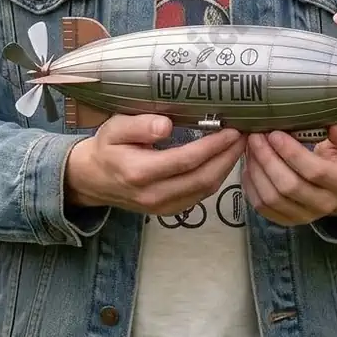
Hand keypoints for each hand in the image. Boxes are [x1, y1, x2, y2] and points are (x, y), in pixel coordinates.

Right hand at [64, 113, 244, 215]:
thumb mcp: (115, 128)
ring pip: (204, 190)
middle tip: (244, 135)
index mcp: (140, 172)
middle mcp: (153, 194)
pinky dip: (217, 178)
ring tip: (239, 145)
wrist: (92, 179)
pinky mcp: (168, 211)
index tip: (232, 130)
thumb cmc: (106, 147)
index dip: (213, 146)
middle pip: (202, 178)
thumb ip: (139, 125)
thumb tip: (166, 126)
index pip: (186, 160)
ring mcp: (162, 206)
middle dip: (228, 157)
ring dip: (226, 168)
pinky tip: (224, 160)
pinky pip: (199, 196)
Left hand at [242, 123, 336, 226]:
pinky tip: (250, 165)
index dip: (291, 152)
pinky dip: (251, 185)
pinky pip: (262, 207)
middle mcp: (324, 204)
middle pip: (289, 186)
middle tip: (255, 137)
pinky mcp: (287, 220)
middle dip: (267, 159)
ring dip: (256, 170)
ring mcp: (304, 215)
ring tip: (250, 147)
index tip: (274, 133)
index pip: (314, 171)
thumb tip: (334, 126)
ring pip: (272, 198)